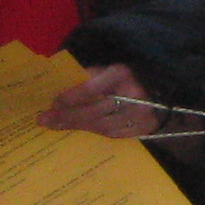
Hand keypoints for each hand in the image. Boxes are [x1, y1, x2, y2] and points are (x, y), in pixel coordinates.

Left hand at [41, 62, 159, 140]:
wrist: (160, 95)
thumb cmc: (127, 79)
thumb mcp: (107, 70)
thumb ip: (86, 77)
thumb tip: (59, 90)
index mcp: (121, 75)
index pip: (90, 89)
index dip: (70, 98)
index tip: (53, 103)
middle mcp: (133, 95)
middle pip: (94, 111)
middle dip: (68, 116)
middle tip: (45, 120)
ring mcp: (140, 114)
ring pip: (101, 125)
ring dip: (77, 126)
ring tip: (56, 125)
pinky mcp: (143, 128)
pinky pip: (112, 134)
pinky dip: (93, 132)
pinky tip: (78, 128)